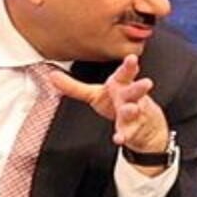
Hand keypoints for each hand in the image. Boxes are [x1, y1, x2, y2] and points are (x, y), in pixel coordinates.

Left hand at [49, 55, 170, 166]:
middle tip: (146, 83)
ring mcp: (133, 114)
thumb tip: (51, 76)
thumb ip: (74, 87)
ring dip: (133, 109)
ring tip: (133, 109)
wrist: (143, 127)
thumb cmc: (117, 104)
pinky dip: (124, 136)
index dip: (129, 66)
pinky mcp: (133, 130)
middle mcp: (129, 98)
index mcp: (120, 85)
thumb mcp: (94, 94)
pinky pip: (128, 133)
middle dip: (139, 86)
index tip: (132, 59)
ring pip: (134, 110)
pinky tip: (119, 138)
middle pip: (135, 90)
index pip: (125, 73)